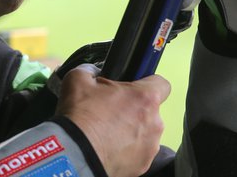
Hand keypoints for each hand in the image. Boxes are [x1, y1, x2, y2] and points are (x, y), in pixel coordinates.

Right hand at [55, 64, 170, 176]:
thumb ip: (91, 71)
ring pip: (145, 132)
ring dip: (131, 130)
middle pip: (150, 110)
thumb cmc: (80, 116)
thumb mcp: (78, 79)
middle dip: (134, 109)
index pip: (162, 84)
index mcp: (145, 98)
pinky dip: (127, 149)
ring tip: (107, 132)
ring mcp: (150, 146)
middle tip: (111, 111)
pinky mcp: (142, 165)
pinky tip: (108, 147)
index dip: (148, 83)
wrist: (74, 154)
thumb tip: (93, 73)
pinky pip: (138, 152)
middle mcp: (155, 122)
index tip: (134, 87)